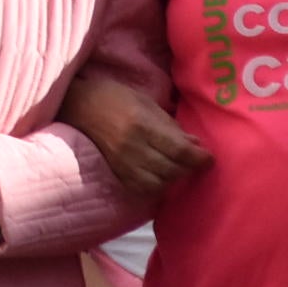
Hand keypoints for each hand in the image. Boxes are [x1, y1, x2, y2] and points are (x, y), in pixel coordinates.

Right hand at [60, 72, 211, 198]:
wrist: (78, 106)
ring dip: (173, 178)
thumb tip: (194, 144)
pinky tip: (160, 178)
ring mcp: (122, 162)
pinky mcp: (115, 171)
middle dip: (189, 168)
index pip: (178, 150)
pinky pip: (141, 189)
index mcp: (142, 125)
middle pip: (171, 169)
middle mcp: (133, 147)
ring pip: (158, 183)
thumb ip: (170, 125)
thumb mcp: (146, 103)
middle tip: (196, 162)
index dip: (198, 158)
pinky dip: (156, 187)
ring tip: (178, 168)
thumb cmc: (115, 97)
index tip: (209, 158)